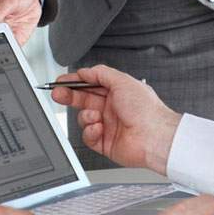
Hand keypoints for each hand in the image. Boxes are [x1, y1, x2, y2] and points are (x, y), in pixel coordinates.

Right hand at [51, 65, 181, 173]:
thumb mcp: (122, 81)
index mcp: (116, 92)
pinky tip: (98, 127)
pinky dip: (90, 131)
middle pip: (83, 100)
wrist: (155, 137)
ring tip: (94, 115)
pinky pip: (88, 136)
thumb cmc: (146, 110)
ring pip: (84, 118)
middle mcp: (111, 108)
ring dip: (85, 116)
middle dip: (69, 96)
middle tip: (58, 94)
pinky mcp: (105, 143)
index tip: (61, 81)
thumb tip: (85, 71)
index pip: (90, 84)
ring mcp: (108, 125)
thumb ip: (101, 73)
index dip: (75, 82)